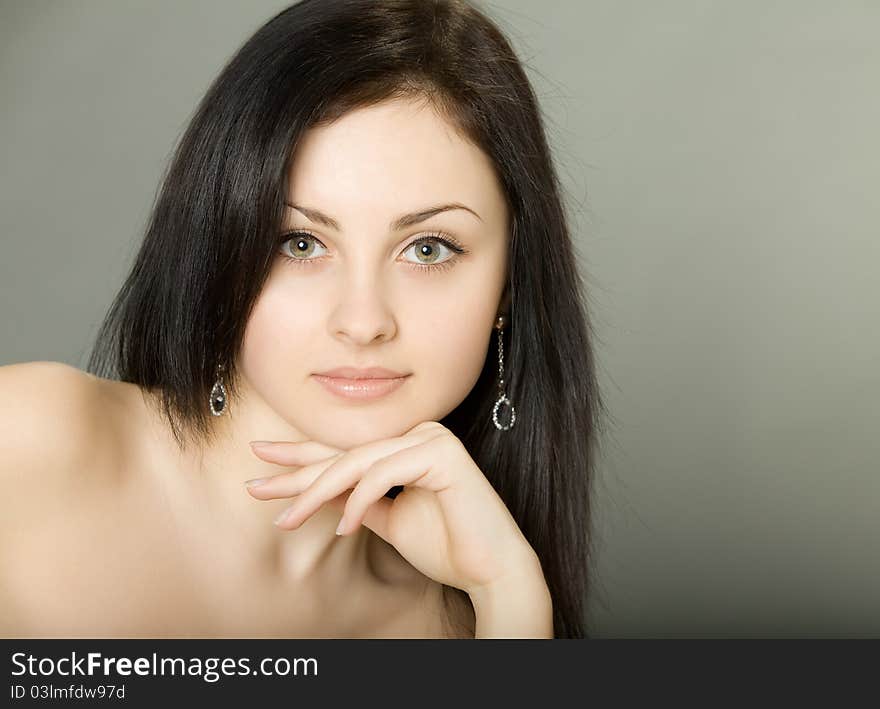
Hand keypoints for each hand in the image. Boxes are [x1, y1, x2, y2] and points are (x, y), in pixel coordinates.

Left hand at [245, 421, 542, 595]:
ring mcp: (431, 439)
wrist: (490, 570)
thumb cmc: (445, 546)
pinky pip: (383, 473)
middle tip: (254, 485)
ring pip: (357, 462)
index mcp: (406, 447)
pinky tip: (343, 528)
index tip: (261, 468)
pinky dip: (358, 500)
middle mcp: (418, 435)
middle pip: (345, 454)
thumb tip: (315, 493)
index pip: (346, 452)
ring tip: (287, 520)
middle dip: (296, 473)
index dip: (301, 460)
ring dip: (317, 493)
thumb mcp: (387, 520)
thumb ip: (357, 501)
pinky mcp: (442, 454)